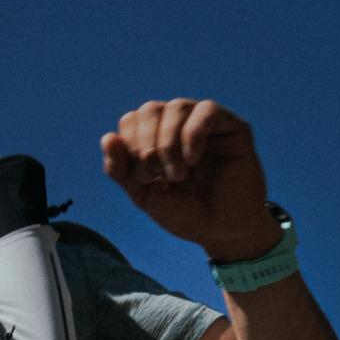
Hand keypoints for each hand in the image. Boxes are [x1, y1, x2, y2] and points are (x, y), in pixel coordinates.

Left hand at [100, 101, 279, 262]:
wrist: (220, 232)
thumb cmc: (185, 213)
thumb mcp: (144, 195)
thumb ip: (122, 170)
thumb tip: (107, 138)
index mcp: (157, 137)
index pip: (132, 119)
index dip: (129, 144)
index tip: (142, 178)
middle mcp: (181, 125)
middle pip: (150, 109)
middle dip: (146, 144)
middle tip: (157, 176)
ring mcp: (206, 124)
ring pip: (177, 107)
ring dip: (168, 142)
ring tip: (177, 174)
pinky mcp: (232, 127)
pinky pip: (207, 111)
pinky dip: (192, 134)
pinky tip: (192, 160)